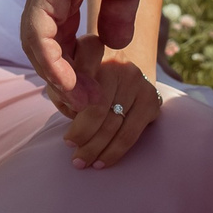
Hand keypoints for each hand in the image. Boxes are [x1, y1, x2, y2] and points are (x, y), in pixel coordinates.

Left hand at [23, 0, 169, 110]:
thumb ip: (116, 16)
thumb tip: (115, 42)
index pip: (56, 36)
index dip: (71, 64)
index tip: (93, 87)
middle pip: (42, 46)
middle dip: (63, 78)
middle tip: (87, 102)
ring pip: (37, 45)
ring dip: (59, 77)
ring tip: (84, 100)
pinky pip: (39, 36)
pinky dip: (53, 63)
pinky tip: (71, 83)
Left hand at [59, 45, 161, 167]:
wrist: (123, 62)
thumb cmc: (85, 75)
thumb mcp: (67, 74)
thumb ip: (61, 90)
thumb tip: (71, 116)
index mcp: (92, 50)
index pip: (77, 81)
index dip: (70, 111)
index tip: (65, 139)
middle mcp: (117, 63)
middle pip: (97, 108)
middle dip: (83, 138)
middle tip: (73, 159)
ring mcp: (137, 80)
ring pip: (114, 124)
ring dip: (97, 149)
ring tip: (83, 163)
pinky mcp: (151, 98)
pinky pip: (132, 132)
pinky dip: (116, 150)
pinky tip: (103, 161)